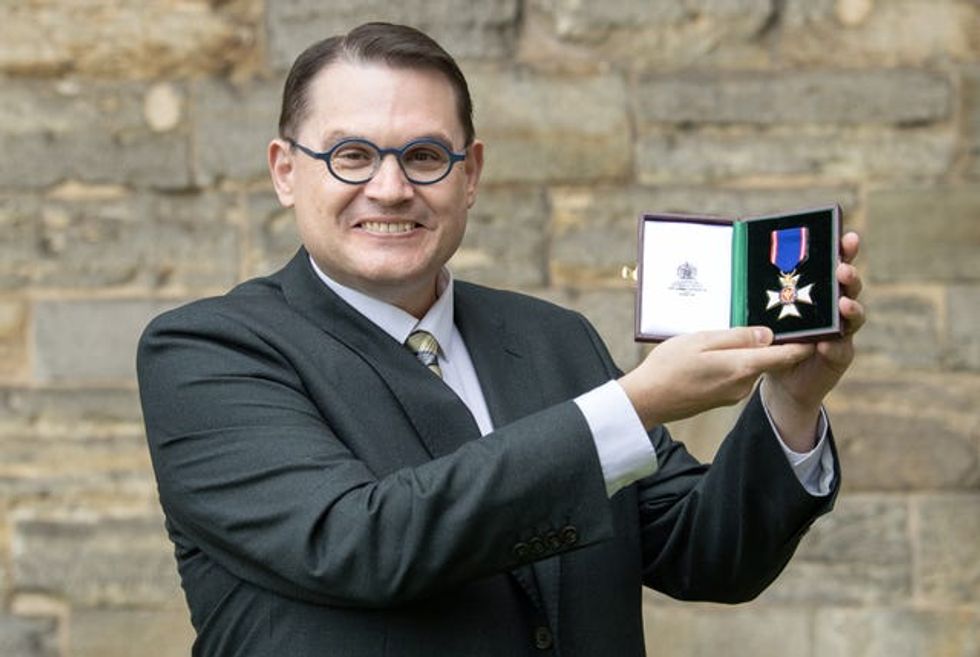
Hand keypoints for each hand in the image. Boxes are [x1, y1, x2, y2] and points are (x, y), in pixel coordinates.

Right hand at [619, 326, 812, 430]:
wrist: (647, 400)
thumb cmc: (668, 367)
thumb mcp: (700, 341)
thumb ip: (737, 336)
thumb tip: (768, 334)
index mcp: (741, 367)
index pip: (785, 354)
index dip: (804, 341)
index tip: (819, 325)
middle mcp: (743, 384)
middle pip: (769, 358)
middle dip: (773, 339)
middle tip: (774, 311)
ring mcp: (733, 393)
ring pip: (751, 365)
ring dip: (748, 349)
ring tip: (735, 328)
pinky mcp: (723, 397)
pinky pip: (737, 373)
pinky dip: (734, 361)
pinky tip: (714, 352)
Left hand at [762, 231, 865, 448]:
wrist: (783, 378)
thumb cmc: (775, 338)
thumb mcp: (765, 314)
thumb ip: (760, 294)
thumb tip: (737, 265)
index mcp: (818, 290)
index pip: (834, 265)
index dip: (844, 250)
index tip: (847, 236)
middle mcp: (835, 307)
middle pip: (849, 285)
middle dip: (849, 274)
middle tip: (842, 269)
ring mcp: (842, 331)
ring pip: (853, 315)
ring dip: (850, 307)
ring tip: (842, 303)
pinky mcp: (840, 354)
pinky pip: (841, 348)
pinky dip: (835, 345)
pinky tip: (827, 343)